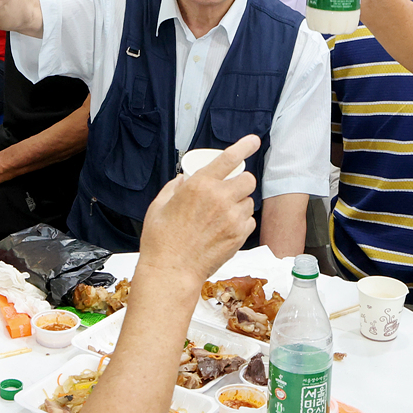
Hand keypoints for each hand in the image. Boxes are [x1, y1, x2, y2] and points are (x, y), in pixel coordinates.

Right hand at [138, 136, 258, 283]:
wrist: (171, 271)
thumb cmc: (161, 241)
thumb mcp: (159, 206)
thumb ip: (173, 188)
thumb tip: (182, 180)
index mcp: (199, 186)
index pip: (229, 158)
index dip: (244, 146)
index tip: (253, 140)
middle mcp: (219, 198)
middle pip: (247, 179)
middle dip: (240, 182)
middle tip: (228, 191)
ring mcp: (232, 218)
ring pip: (249, 201)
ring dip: (240, 204)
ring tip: (221, 215)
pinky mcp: (239, 236)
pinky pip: (249, 221)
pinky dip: (241, 222)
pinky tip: (224, 229)